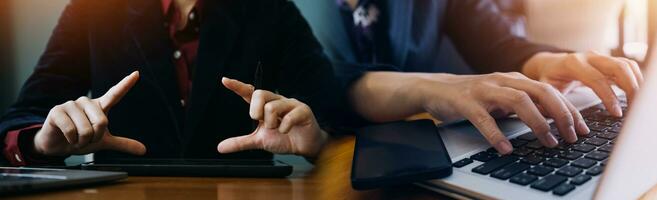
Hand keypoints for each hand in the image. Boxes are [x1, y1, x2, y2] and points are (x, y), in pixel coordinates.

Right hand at [33, 71, 146, 155]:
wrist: (57, 146)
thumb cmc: (80, 139)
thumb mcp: (104, 142)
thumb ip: (123, 144)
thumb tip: (143, 150)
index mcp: (100, 107)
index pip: (115, 94)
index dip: (126, 84)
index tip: (137, 73)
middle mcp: (86, 102)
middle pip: (102, 122)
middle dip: (94, 138)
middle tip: (85, 139)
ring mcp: (71, 104)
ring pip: (87, 129)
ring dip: (82, 141)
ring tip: (75, 138)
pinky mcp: (57, 111)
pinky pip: (71, 130)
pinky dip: (71, 140)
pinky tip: (66, 137)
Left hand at [217, 77, 327, 156]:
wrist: (305, 147)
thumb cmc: (284, 139)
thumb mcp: (259, 141)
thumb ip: (241, 142)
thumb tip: (220, 147)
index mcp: (266, 105)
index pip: (250, 92)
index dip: (238, 86)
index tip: (225, 80)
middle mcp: (277, 100)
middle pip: (260, 93)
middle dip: (255, 110)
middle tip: (260, 122)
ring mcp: (291, 104)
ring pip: (272, 106)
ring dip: (271, 123)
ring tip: (278, 129)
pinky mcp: (303, 111)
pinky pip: (289, 116)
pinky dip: (284, 128)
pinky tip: (286, 131)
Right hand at [420, 72, 588, 153]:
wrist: (436, 88)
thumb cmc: (472, 96)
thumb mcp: (503, 97)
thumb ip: (526, 104)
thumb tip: (556, 118)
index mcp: (515, 79)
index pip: (550, 91)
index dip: (569, 110)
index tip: (582, 129)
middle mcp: (502, 81)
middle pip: (540, 92)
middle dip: (561, 114)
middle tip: (571, 137)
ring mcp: (484, 90)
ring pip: (518, 101)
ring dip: (537, 123)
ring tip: (548, 142)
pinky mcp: (465, 102)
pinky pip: (484, 119)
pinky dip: (496, 135)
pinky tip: (505, 149)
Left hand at [522, 52, 643, 116]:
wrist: (550, 63)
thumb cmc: (549, 78)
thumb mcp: (545, 89)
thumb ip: (551, 100)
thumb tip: (556, 116)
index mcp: (572, 64)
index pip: (596, 79)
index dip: (609, 97)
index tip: (617, 113)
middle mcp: (589, 57)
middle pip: (617, 67)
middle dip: (630, 87)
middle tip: (634, 108)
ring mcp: (600, 57)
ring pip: (625, 65)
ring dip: (636, 82)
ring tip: (638, 103)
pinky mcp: (608, 61)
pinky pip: (627, 66)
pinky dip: (635, 78)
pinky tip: (636, 93)